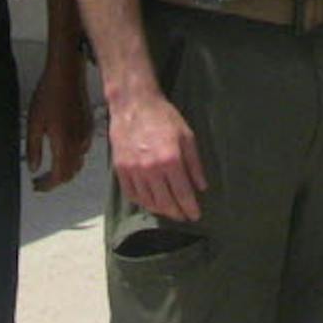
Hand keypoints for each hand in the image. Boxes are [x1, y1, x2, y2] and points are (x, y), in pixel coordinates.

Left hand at [25, 55, 91, 192]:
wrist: (67, 76)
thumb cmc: (49, 96)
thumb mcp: (34, 124)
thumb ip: (34, 149)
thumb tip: (34, 167)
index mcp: (64, 144)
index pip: (58, 175)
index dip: (47, 185)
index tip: (37, 186)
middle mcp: (78, 143)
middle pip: (71, 173)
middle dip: (55, 181)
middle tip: (40, 181)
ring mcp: (86, 135)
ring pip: (78, 163)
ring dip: (65, 170)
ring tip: (50, 169)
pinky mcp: (89, 127)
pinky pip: (83, 151)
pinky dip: (73, 158)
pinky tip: (62, 151)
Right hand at [108, 89, 206, 220]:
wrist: (134, 105)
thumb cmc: (164, 118)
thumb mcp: (187, 136)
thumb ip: (195, 164)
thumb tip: (202, 187)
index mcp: (171, 159)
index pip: (182, 193)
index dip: (190, 208)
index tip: (195, 216)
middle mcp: (151, 169)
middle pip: (165, 202)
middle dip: (176, 213)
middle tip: (184, 216)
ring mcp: (133, 171)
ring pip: (148, 201)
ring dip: (160, 210)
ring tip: (170, 211)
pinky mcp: (120, 170)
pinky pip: (131, 194)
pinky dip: (143, 202)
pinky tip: (151, 203)